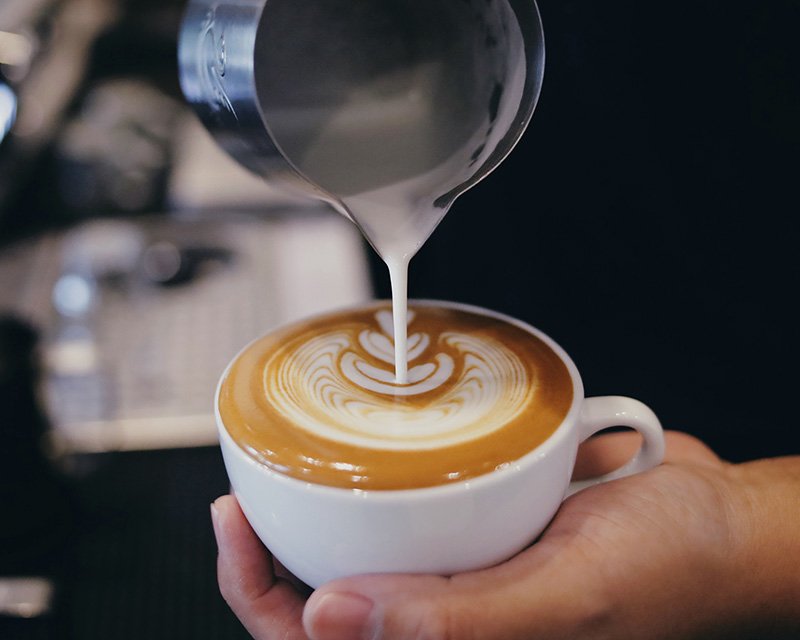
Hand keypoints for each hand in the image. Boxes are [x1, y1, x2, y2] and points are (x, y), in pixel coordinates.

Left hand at [210, 432, 799, 639]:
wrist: (716, 514)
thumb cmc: (667, 567)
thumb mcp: (568, 598)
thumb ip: (458, 620)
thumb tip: (328, 623)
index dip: (262, 602)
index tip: (235, 531)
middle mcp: (451, 616)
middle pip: (334, 600)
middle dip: (275, 556)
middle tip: (244, 494)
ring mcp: (464, 568)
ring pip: (368, 550)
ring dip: (321, 513)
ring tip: (284, 464)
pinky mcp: (482, 522)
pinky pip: (413, 507)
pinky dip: (381, 481)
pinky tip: (366, 446)